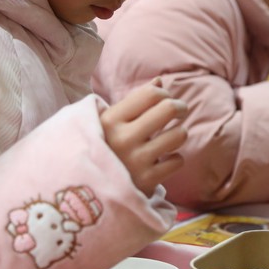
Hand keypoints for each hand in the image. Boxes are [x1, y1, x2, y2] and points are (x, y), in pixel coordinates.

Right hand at [99, 79, 187, 196]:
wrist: (88, 188)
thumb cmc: (104, 147)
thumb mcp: (109, 122)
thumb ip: (134, 101)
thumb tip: (160, 80)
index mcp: (111, 119)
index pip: (151, 93)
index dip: (164, 93)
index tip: (164, 100)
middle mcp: (123, 138)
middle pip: (168, 108)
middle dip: (180, 107)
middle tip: (179, 112)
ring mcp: (136, 160)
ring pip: (178, 135)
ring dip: (178, 134)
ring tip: (170, 137)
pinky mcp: (147, 181)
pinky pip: (177, 161)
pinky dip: (174, 159)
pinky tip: (163, 160)